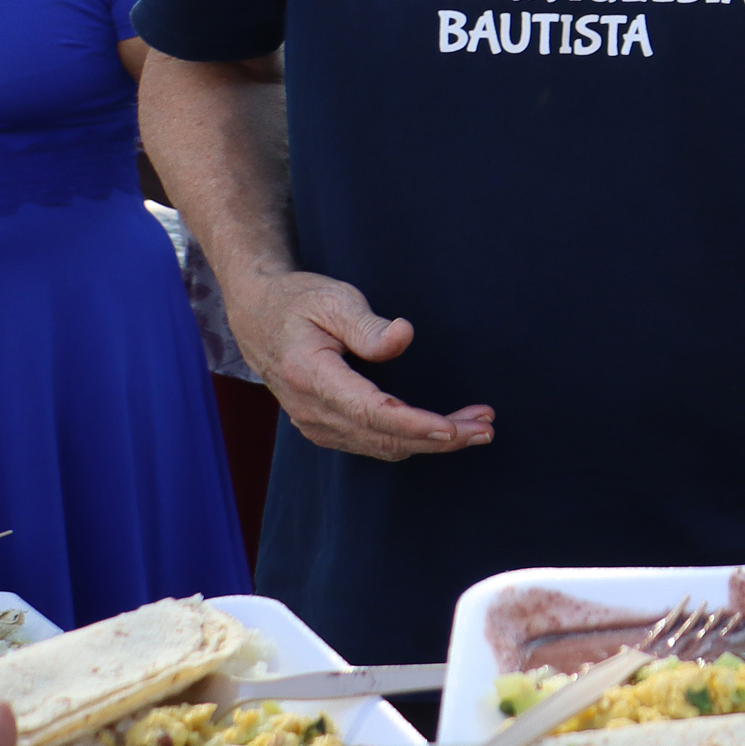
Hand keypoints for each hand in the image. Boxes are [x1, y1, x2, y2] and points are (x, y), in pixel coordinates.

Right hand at [225, 268, 488, 460]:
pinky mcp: (324, 426)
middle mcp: (310, 409)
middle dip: (439, 438)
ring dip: (431, 441)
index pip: (370, 412)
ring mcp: (315, 423)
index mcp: (310, 375)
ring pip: (382, 446)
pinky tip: (443, 428)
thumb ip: (367, 324)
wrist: (257, 314)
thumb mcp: (333, 298)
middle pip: (383, 437)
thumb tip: (403, 337)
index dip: (414, 424)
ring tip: (477, 426)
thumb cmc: (298, 300)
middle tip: (486, 428)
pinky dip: (410, 439)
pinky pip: (372, 444)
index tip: (452, 428)